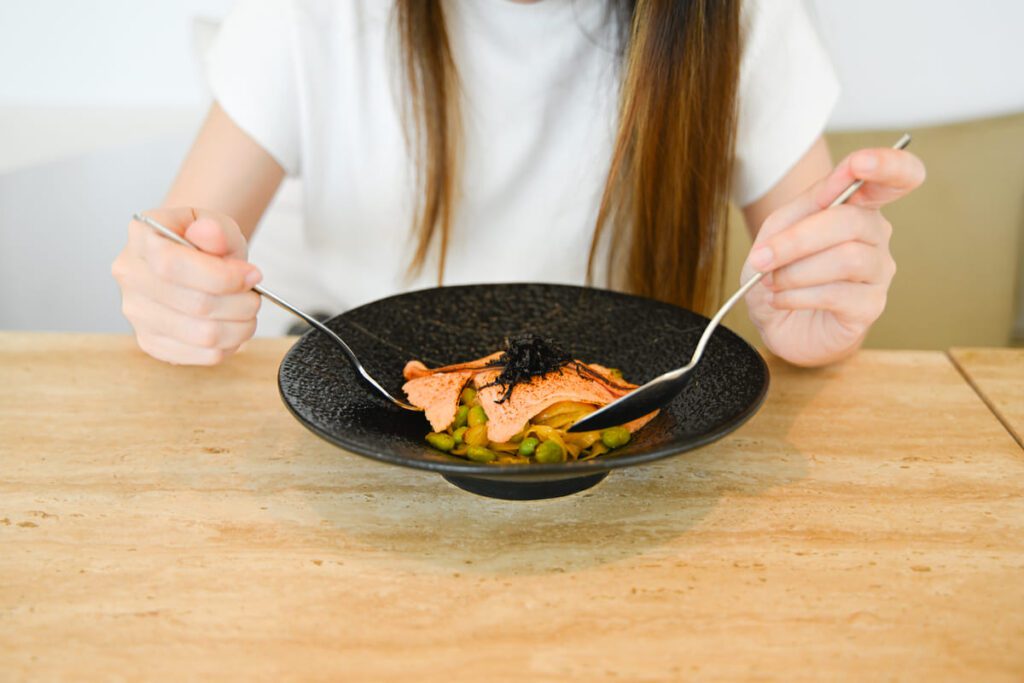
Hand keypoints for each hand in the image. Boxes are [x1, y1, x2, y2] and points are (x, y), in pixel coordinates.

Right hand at [111, 207, 261, 364]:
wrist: (193, 261)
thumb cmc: (204, 243)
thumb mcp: (216, 224)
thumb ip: (216, 229)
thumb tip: (209, 233)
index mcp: (140, 239)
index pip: (172, 265)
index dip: (222, 276)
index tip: (252, 275)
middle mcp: (131, 277)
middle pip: (195, 305)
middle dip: (241, 303)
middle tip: (254, 295)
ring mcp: (137, 314)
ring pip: (204, 335)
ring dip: (241, 326)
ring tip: (247, 311)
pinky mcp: (152, 342)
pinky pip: (203, 355)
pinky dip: (231, 344)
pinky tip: (232, 326)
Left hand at [741, 147, 925, 365]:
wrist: (775, 322)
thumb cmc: (781, 273)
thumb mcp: (777, 232)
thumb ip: (803, 206)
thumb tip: (832, 186)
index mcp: (858, 208)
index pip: (896, 177)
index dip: (887, 165)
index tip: (859, 163)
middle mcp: (876, 236)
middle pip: (850, 221)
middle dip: (797, 240)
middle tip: (762, 259)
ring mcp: (878, 272)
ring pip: (846, 259)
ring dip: (795, 272)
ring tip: (771, 282)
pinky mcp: (870, 307)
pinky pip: (838, 294)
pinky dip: (798, 296)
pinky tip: (781, 300)